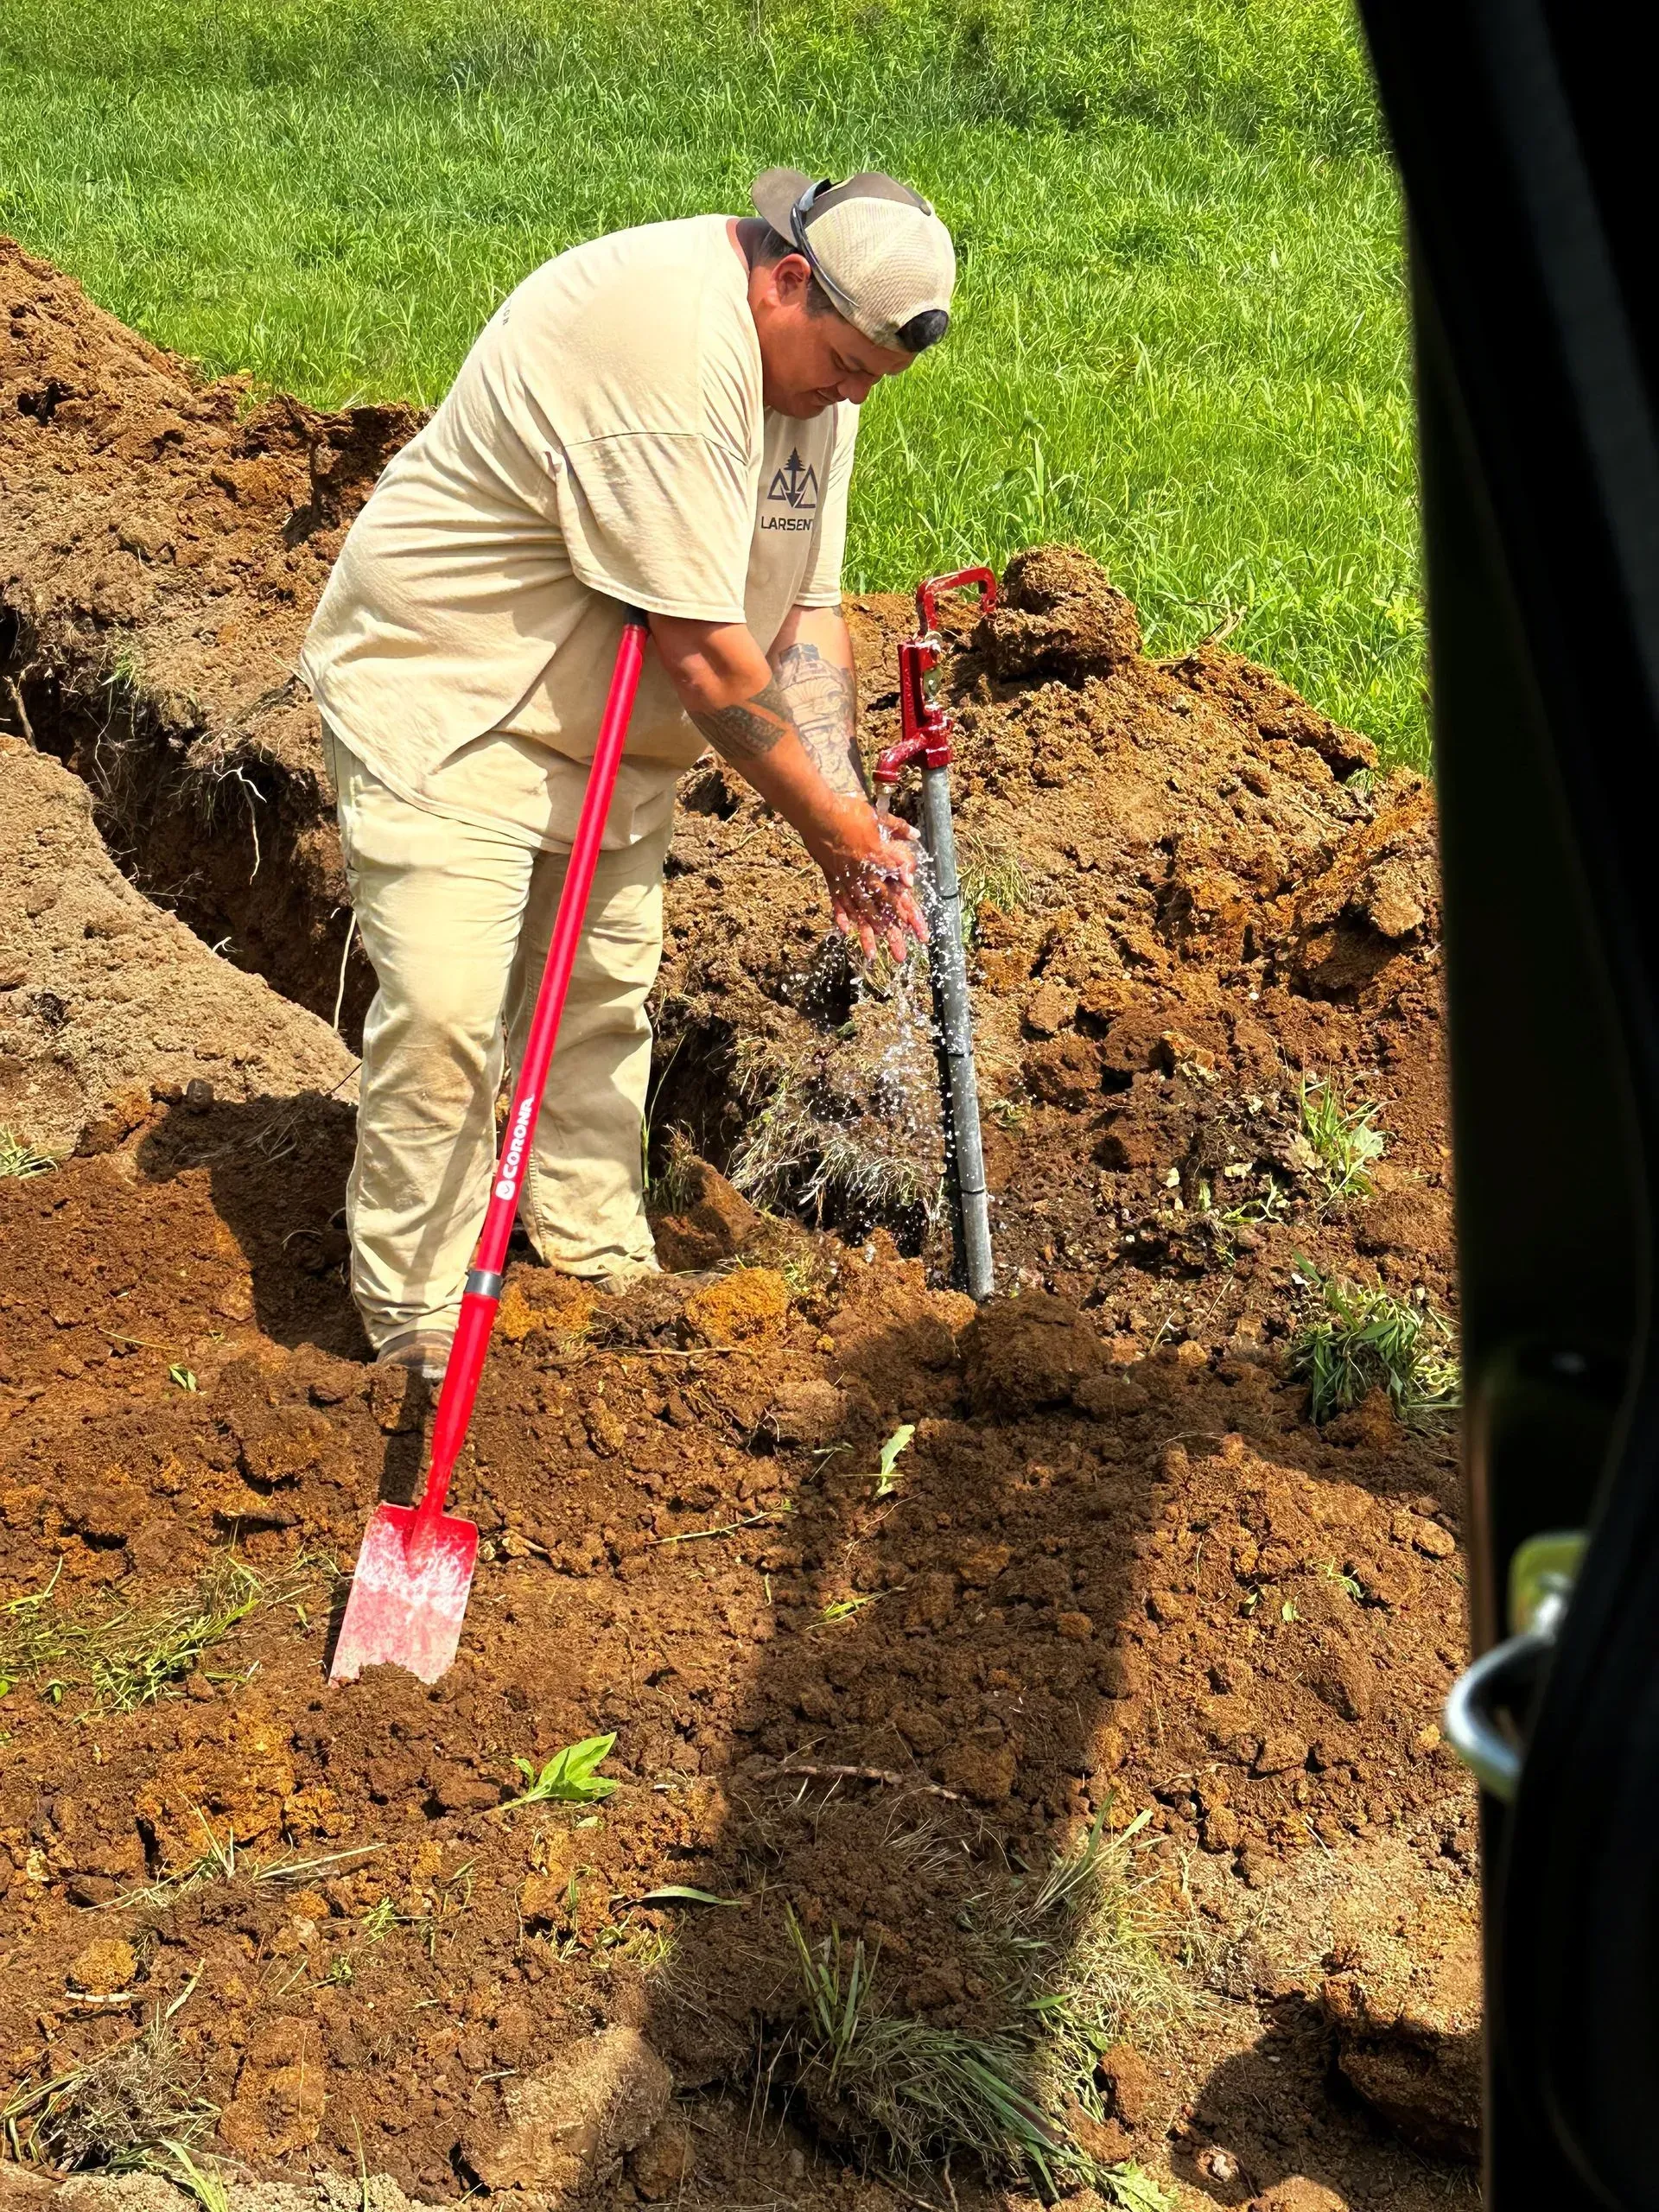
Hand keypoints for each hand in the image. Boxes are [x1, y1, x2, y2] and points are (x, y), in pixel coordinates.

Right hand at [801, 795, 929, 961]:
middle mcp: (864, 876)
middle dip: (894, 934)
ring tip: (874, 955)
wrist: (818, 813)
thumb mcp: (878, 817)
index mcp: (879, 862)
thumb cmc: (849, 812)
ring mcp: (846, 879)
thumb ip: (897, 828)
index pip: (899, 892)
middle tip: (901, 955)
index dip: (910, 913)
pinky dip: (841, 916)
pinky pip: (837, 901)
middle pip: (882, 909)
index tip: (918, 931)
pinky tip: (845, 931)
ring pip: (860, 912)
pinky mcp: (830, 877)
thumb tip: (915, 836)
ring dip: (868, 934)